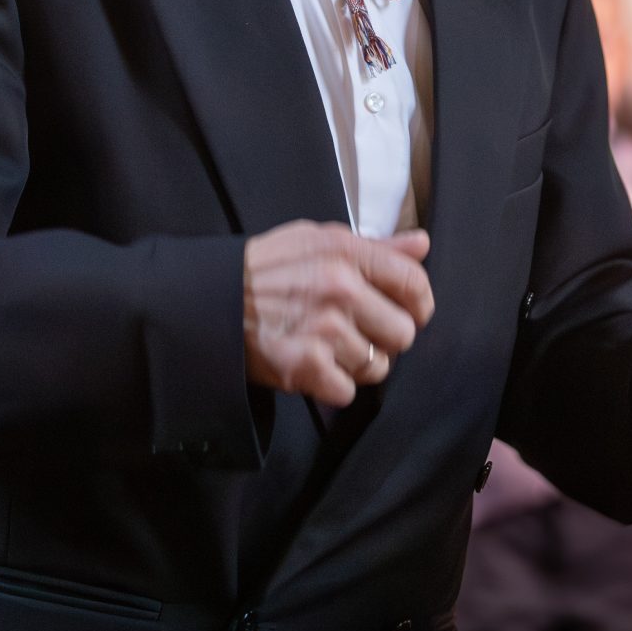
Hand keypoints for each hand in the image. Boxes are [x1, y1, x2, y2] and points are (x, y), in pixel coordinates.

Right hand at [242, 222, 434, 406]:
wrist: (210, 299)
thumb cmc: (267, 268)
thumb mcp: (318, 240)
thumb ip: (375, 246)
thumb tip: (421, 244)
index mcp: (346, 252)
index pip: (414, 283)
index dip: (418, 304)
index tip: (409, 312)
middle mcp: (340, 288)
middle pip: (404, 333)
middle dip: (386, 339)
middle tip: (359, 333)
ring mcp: (323, 328)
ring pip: (376, 366)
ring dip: (356, 364)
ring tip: (327, 347)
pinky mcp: (304, 365)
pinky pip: (347, 391)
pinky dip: (332, 385)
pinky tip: (313, 365)